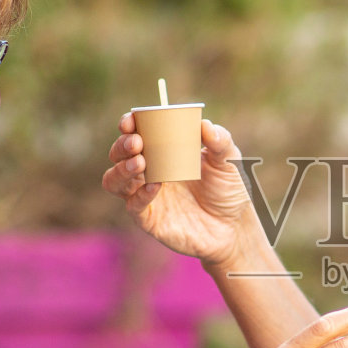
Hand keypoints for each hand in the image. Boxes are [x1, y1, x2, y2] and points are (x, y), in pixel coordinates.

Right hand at [102, 115, 254, 265]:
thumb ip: (220, 141)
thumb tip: (205, 125)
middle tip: (138, 143)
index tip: (131, 122)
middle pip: (118, 155)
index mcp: (162, 151)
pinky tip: (154, 187)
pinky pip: (133, 206)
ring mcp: (145, 196)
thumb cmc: (228, 189)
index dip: (128, 125)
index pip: (135, 133)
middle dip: (122, 146)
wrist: (234, 226)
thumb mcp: (229, 161)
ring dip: (121, 170)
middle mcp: (148, 171)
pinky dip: (140, 195)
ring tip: (140, 162)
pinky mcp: (149, 220)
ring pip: (114, 181)